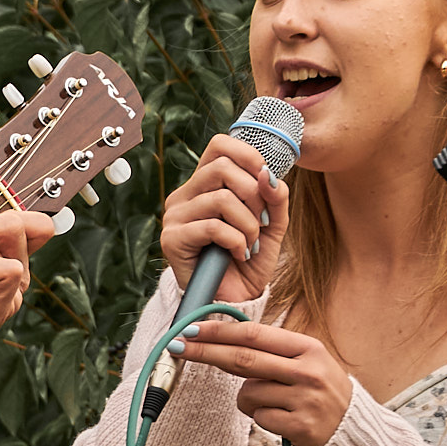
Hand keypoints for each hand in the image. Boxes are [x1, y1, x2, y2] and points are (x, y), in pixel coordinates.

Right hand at [159, 132, 291, 304]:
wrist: (234, 300)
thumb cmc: (248, 260)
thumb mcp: (271, 223)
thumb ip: (274, 196)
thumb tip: (267, 174)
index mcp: (204, 185)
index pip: (219, 145)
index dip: (247, 154)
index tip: (264, 178)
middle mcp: (184, 196)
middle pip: (221, 167)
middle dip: (253, 194)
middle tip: (260, 222)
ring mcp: (174, 216)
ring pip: (220, 199)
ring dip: (247, 224)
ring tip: (250, 244)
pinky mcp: (172, 239)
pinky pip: (213, 226)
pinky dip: (236, 241)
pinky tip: (238, 254)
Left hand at [171, 316, 353, 445]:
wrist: (353, 432)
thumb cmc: (320, 393)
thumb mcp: (306, 363)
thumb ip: (271, 353)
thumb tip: (221, 341)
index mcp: (309, 348)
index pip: (255, 334)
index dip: (219, 331)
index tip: (191, 328)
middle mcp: (309, 371)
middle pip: (243, 359)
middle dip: (205, 352)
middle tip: (177, 346)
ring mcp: (306, 399)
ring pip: (248, 394)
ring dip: (249, 400)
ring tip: (276, 404)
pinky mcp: (301, 426)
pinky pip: (258, 418)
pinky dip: (263, 419)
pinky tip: (284, 420)